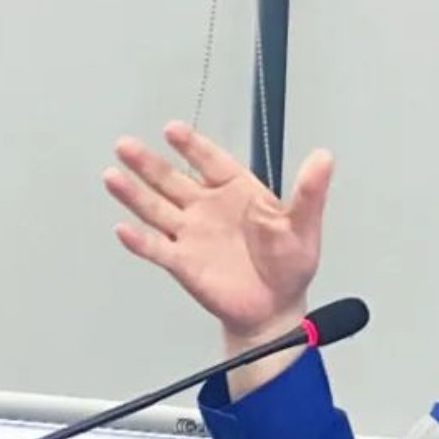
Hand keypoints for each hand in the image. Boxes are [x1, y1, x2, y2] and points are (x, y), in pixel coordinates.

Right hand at [104, 121, 333, 343]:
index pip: (211, 161)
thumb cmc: (289, 264)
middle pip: (172, 179)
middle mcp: (207, 207)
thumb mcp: (304, 224)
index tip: (173, 130)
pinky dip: (140, 240)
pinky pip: (157, 248)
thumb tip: (325, 157)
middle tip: (126, 145)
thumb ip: (310, 191)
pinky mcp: (183, 262)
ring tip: (113, 175)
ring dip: (134, 193)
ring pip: (156, 208)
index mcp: (236, 191)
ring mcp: (192, 233)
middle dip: (149, 163)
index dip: (192, 146)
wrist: (276, 308)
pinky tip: (124, 229)